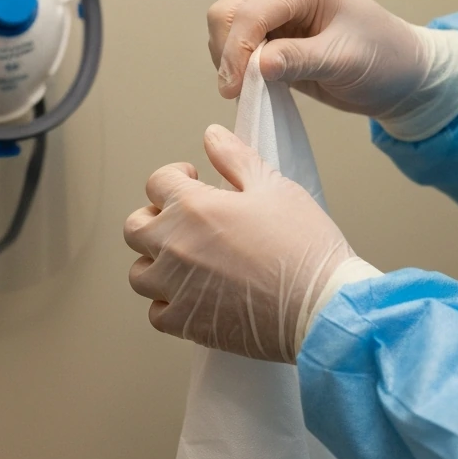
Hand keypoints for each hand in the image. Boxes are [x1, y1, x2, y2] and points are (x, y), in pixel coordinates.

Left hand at [124, 124, 354, 362]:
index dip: (175, 177)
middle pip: (136, 227)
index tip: (192, 181)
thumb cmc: (304, 246)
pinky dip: (168, 303)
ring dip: (156, 263)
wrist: (321, 305)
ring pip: (139, 273)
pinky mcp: (185, 323)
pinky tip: (192, 295)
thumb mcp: (274, 187)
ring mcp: (175, 287)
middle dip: (155, 218)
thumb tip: (212, 135)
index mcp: (193, 206)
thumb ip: (235, 158)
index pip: (157, 182)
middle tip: (183, 221)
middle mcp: (174, 246)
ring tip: (185, 261)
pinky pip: (155, 312)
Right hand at [207, 0, 430, 117]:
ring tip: (251, 88)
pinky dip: (235, 63)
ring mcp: (272, 5)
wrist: (398, 71)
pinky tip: (254, 83)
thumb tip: (258, 65)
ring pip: (224, 25)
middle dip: (226, 52)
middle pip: (227, 11)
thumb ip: (300, 60)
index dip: (236, 51)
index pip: (251, 12)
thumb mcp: (344, 61)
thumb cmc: (381, 58)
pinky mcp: (269, 28)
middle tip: (239, 91)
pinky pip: (234, 42)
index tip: (235, 90)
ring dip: (227, 58)